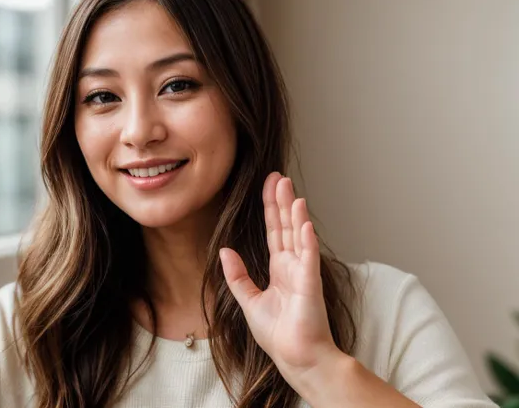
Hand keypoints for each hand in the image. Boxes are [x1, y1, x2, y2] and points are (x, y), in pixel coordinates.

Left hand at [220, 172, 340, 385]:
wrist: (296, 357)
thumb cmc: (277, 334)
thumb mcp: (248, 301)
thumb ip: (237, 276)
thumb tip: (224, 250)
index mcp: (279, 269)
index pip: (274, 231)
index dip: (271, 208)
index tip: (270, 186)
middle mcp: (292, 266)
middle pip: (286, 226)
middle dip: (282, 201)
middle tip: (279, 177)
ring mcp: (303, 272)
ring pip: (298, 235)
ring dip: (295, 213)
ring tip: (290, 190)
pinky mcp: (310, 283)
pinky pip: (308, 255)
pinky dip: (306, 237)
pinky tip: (303, 220)